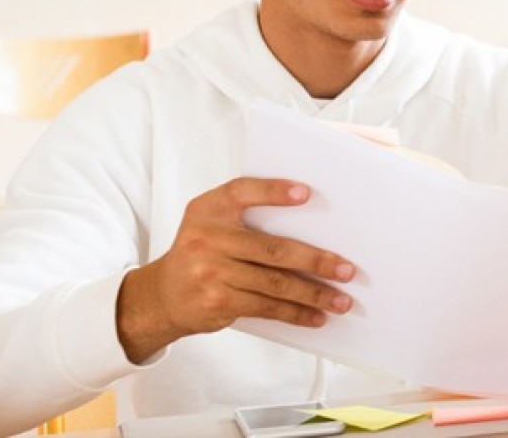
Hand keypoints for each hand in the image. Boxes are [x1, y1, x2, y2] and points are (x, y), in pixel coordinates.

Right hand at [116, 179, 356, 362]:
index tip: (306, 193)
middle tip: (347, 270)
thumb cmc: (201, 251)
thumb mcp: (211, 222)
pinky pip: (266, 307)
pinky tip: (317, 316)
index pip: (242, 191)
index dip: (273, 191)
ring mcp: (210, 273)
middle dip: (316, 261)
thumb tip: (314, 226)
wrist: (160, 295)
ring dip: (314, 294)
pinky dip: (295, 313)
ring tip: (342, 301)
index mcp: (208, 209)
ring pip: (275, 284)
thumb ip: (247, 216)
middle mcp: (207, 238)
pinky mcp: (217, 302)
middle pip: (273, 249)